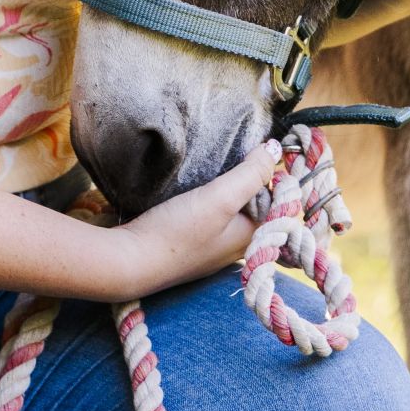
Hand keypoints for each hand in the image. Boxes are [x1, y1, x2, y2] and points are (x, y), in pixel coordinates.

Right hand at [105, 138, 282, 299]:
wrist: (128, 261)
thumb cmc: (177, 233)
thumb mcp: (220, 198)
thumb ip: (251, 174)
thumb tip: (275, 149)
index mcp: (253, 238)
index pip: (281, 202)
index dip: (274, 174)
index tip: (262, 150)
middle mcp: (237, 244)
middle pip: (258, 203)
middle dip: (252, 177)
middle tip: (240, 150)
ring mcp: (213, 244)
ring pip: (234, 207)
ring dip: (230, 184)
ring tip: (220, 161)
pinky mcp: (192, 240)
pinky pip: (213, 213)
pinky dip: (211, 195)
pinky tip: (200, 182)